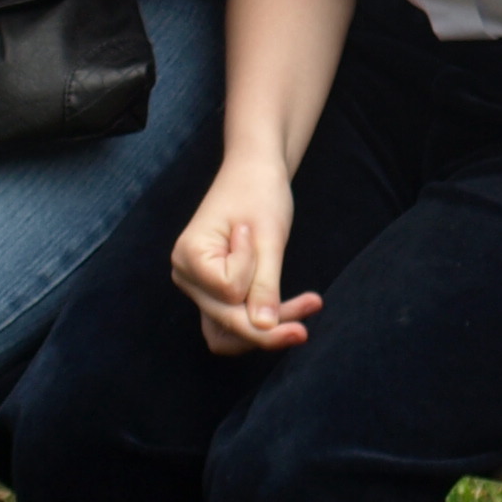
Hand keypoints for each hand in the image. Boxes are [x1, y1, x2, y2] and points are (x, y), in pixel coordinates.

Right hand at [172, 153, 323, 355]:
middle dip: (271, 321)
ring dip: (267, 329)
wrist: (255, 171)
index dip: (255, 271)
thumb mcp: (269, 236)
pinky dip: (263, 317)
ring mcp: (198, 287)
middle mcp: (186, 277)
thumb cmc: (260, 192)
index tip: (252, 232)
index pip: (229, 292)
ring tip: (308, 307)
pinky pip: (235, 319)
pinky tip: (295, 307)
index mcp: (190, 256)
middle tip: (316, 303)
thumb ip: (265, 284)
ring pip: (231, 330)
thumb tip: (264, 328)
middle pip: (228, 322)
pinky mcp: (215, 291)